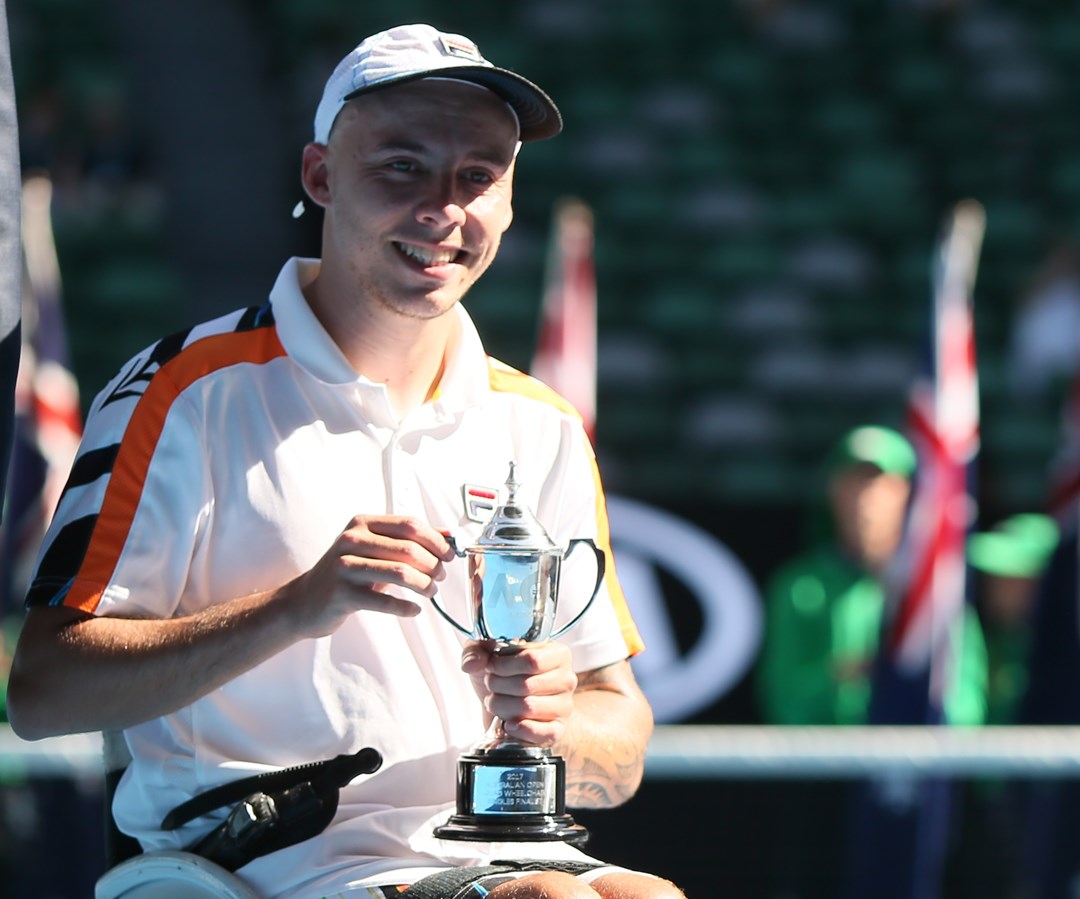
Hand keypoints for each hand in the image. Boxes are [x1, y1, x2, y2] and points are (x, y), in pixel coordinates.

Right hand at [285, 515, 455, 638]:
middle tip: (439, 577)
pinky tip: (413, 610)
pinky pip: (384, 601)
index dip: (436, 540)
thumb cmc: (347, 573)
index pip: (410, 525)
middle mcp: (351, 540)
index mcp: (362, 523)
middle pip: (409, 548)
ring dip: (424, 585)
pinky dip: (406, 607)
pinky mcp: (342, 594)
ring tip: (430, 592)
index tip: (449, 555)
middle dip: (433, 564)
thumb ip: (407, 540)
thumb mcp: (373, 549)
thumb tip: (448, 536)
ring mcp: (344, 567)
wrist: (304, 601)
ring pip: (400, 573)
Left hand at [460, 639, 577, 745]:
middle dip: (498, 686)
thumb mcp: (488, 656)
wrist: (511, 706)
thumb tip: (473, 662)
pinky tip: (508, 723)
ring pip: (529, 707)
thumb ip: (475, 651)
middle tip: (491, 685)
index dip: (503, 664)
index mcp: (556, 653)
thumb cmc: (505, 677)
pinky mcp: (558, 729)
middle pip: (527, 684)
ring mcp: (564, 705)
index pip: (532, 659)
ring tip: (496, 702)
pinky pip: (543, 732)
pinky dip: (519, 729)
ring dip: (502, 706)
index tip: (490, 666)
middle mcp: (566, 678)